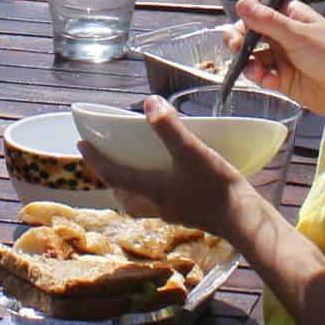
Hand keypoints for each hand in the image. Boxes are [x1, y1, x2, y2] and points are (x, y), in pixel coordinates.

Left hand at [87, 99, 255, 239]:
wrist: (244, 220)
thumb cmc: (216, 187)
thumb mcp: (192, 152)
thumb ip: (170, 129)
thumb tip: (149, 103)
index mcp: (151, 189)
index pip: (113, 174)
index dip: (95, 159)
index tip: (80, 145)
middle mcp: (158, 204)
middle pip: (124, 195)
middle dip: (111, 179)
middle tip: (106, 162)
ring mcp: (174, 212)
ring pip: (141, 202)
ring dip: (131, 189)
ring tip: (134, 171)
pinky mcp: (190, 214)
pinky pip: (161, 203)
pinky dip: (155, 191)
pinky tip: (170, 179)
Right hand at [228, 0, 324, 115]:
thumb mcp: (298, 34)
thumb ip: (268, 21)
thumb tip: (242, 3)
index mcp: (289, 14)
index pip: (260, 4)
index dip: (248, 9)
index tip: (243, 16)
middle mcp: (282, 33)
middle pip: (249, 30)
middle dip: (238, 38)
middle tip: (236, 46)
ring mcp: (281, 56)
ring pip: (252, 55)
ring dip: (248, 62)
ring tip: (256, 71)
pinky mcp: (281, 78)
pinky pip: (261, 75)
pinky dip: (261, 78)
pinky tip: (269, 81)